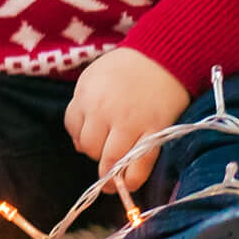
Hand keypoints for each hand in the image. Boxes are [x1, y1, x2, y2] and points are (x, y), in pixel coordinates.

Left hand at [65, 48, 190, 193]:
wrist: (165, 54)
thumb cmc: (128, 66)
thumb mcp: (94, 77)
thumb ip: (82, 107)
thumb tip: (79, 145)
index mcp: (87, 94)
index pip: (74, 129)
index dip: (82, 137)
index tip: (93, 138)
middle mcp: (104, 110)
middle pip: (90, 148)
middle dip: (96, 154)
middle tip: (106, 153)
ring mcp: (130, 123)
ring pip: (111, 161)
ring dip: (110, 175)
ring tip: (113, 181)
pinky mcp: (154, 131)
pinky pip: (139, 165)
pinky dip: (132, 180)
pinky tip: (129, 184)